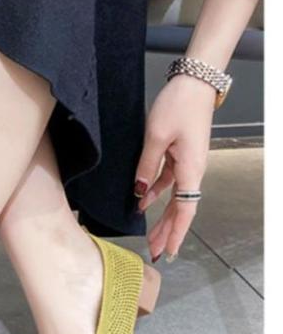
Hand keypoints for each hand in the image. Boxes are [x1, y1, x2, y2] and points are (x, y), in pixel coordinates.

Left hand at [134, 74, 215, 261]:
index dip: (176, 232)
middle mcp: (192, 170)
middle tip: (154, 251)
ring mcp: (186, 163)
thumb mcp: (155, 138)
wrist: (194, 81)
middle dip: (167, 231)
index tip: (169, 250)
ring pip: (174, 198)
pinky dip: (156, 193)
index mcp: (191, 169)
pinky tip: (143, 203)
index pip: (185, 210)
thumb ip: (146, 167)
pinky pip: (168, 181)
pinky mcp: (179, 155)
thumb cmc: (178, 105)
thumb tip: (140, 192)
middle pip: (180, 209)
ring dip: (162, 216)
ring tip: (149, 236)